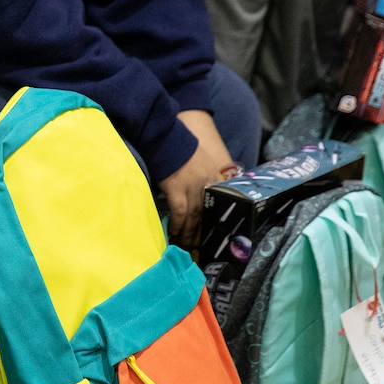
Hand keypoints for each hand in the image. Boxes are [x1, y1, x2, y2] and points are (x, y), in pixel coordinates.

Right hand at [158, 110, 237, 245]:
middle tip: (199, 246)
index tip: (211, 232)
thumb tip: (201, 193)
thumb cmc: (179, 147)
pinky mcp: (176, 189)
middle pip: (206, 213)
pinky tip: (175, 235)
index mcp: (213, 177)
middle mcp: (206, 184)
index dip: (214, 220)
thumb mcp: (200, 160)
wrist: (166, 137)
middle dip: (202, 231)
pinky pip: (180, 213)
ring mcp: (192, 188)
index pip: (218, 203)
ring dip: (190, 233)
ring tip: (186, 245)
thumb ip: (204, 176)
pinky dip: (178, 225)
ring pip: (194, 217)